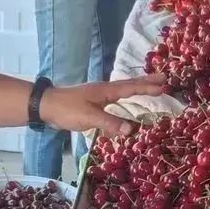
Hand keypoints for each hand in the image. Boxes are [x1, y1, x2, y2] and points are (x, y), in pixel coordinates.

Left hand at [42, 76, 166, 138]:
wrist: (45, 106)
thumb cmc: (67, 109)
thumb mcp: (90, 117)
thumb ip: (110, 123)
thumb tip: (131, 130)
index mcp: (106, 90)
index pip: (131, 87)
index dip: (148, 87)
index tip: (164, 86)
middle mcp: (104, 90)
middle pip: (129, 84)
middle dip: (146, 82)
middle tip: (164, 78)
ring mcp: (98, 95)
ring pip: (122, 91)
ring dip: (137, 88)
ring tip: (150, 88)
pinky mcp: (92, 102)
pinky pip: (115, 99)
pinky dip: (125, 98)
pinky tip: (124, 103)